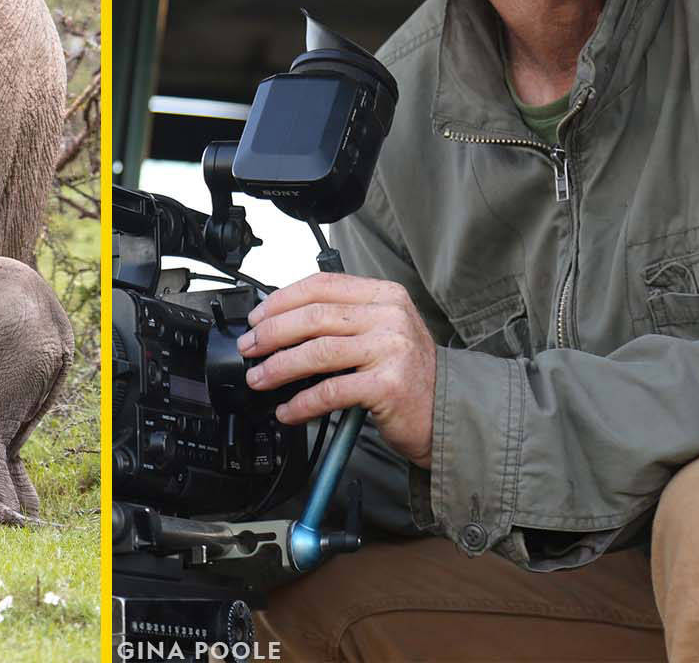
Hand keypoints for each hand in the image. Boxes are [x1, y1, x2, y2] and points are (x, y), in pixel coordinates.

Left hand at [234, 272, 436, 468]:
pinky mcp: (388, 385)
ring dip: (278, 367)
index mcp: (384, 296)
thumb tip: (281, 325)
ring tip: (259, 378)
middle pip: (313, 316)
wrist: (448, 412)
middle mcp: (390, 317)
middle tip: (250, 348)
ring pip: (317, 351)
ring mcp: (391, 349)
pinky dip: (302, 403)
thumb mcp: (380, 333)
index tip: (257, 318)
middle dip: (271, 333)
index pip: (322, 285)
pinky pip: (331, 391)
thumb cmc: (407, 375)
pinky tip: (288, 410)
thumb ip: (342, 321)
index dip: (281, 300)